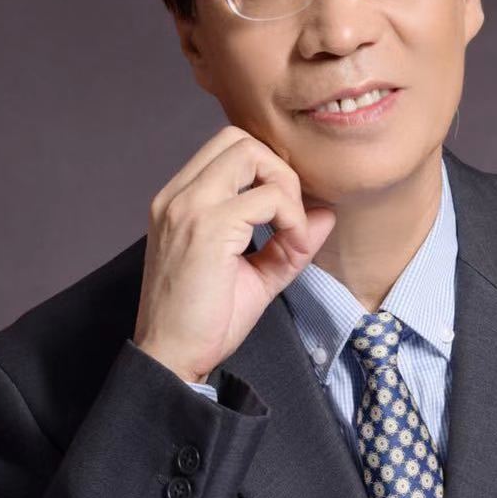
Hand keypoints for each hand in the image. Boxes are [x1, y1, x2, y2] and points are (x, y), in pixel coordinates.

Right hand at [132, 125, 336, 383]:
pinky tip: (291, 248)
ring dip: (285, 189)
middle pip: (241, 139)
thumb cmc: (205, 320)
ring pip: (251, 153)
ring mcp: (188, 207)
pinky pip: (266, 198)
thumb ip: (290, 241)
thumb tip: (325, 213)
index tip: (286, 213)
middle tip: (291, 218)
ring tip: (291, 234)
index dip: (269, 171)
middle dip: (279, 170)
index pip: (230, 147)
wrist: (171, 358)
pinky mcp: (205, 228)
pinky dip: (291, 218)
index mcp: (182, 200)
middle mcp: (178, 195)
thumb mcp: (258, 274)